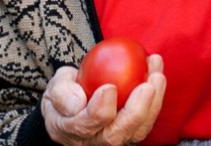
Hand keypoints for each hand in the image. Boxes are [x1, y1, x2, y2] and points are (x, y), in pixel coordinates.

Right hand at [42, 55, 165, 145]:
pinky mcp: (131, 133)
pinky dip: (156, 99)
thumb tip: (80, 100)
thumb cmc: (64, 95)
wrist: (74, 109)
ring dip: (153, 103)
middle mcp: (95, 142)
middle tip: (147, 86)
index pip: (86, 125)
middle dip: (136, 111)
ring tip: (157, 74)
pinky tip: (157, 73)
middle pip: (117, 134)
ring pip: (138, 130)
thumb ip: (62, 93)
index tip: (109, 87)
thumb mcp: (53, 89)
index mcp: (71, 131)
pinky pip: (147, 121)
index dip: (99, 110)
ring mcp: (116, 140)